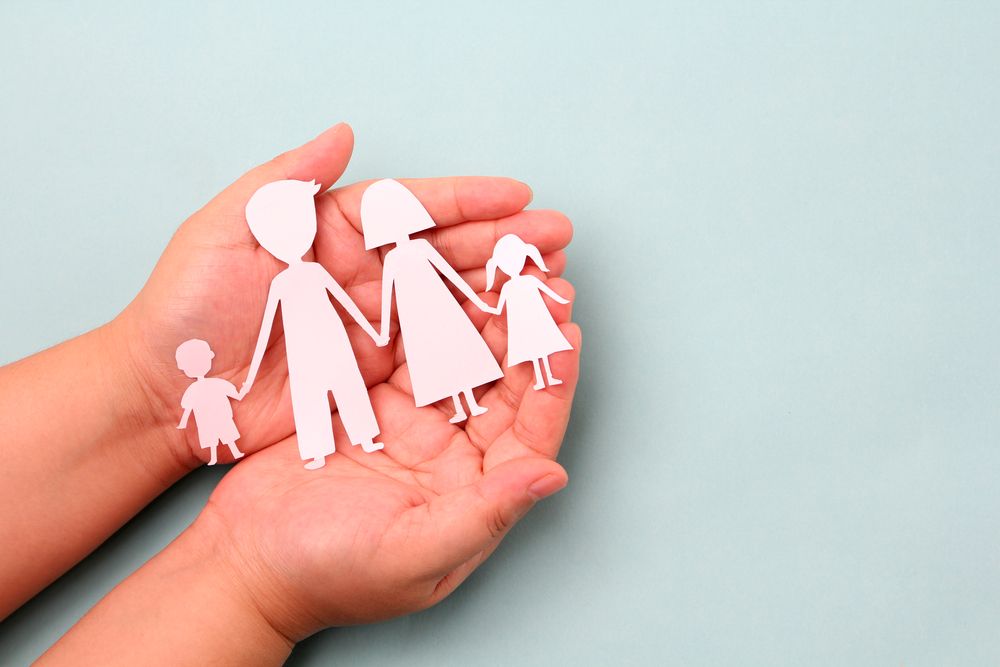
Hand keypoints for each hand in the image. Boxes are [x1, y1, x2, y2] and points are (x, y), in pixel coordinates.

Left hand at [112, 122, 572, 467]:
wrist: (166, 397)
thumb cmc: (187, 311)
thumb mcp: (225, 231)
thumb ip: (286, 184)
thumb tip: (344, 133)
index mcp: (328, 231)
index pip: (409, 208)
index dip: (466, 200)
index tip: (518, 195)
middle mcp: (359, 272)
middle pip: (443, 251)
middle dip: (503, 243)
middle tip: (557, 240)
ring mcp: (370, 323)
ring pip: (448, 298)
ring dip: (500, 289)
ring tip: (552, 281)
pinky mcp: (371, 372)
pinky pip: (432, 351)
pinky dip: (475, 341)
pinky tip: (512, 334)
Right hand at [194, 283, 579, 637]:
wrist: (245, 560)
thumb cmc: (327, 574)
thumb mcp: (412, 554)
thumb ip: (484, 515)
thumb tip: (553, 476)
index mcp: (476, 493)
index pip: (529, 432)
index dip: (552, 383)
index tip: (566, 335)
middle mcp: (455, 455)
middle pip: (503, 386)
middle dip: (525, 335)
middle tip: (542, 282)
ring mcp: (415, 425)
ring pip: (461, 361)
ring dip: (483, 318)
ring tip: (503, 272)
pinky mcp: (374, 402)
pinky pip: (411, 351)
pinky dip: (429, 317)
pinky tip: (441, 282)